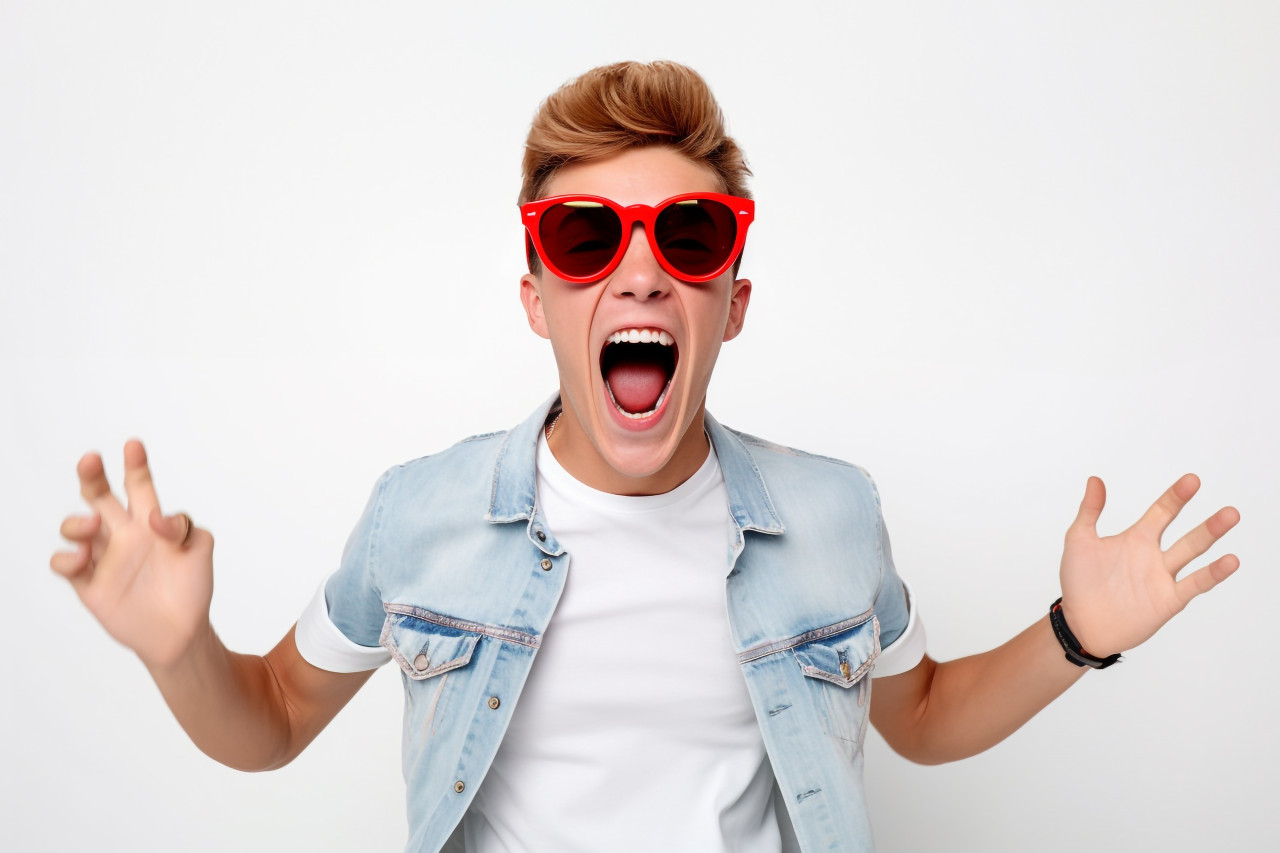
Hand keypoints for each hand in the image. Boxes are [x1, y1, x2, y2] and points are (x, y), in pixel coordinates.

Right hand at [50, 440, 214, 669]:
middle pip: (99, 496)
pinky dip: (67, 557)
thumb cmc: (191, 587)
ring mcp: (103, 557)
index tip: (133, 445)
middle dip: (93, 475)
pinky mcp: (89, 583)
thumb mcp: (200, 548)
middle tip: (92, 459)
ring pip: (75, 526)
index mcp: (150, 521)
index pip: (138, 486)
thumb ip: (185, 526)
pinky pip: (65, 564)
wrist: (182, 631)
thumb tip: (155, 520)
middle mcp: (123, 533)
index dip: (135, 465)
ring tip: (94, 525)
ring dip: (77, 520)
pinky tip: (83, 556)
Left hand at [1059, 474, 1238, 656]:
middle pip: (1187, 536)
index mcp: (1136, 539)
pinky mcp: (1168, 600)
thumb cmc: (1078, 582)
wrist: (1080, 622)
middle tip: (1229, 511)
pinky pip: (1194, 584)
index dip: (1176, 497)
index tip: (1192, 480)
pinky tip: (1230, 561)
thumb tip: (1095, 479)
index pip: (1162, 512)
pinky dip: (1213, 573)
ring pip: (1193, 555)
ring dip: (1212, 538)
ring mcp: (1163, 578)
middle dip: (1208, 524)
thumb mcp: (1079, 540)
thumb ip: (1089, 511)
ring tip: (1231, 522)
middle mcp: (1154, 556)